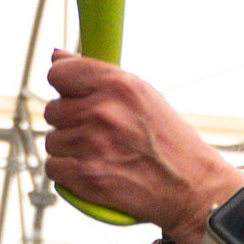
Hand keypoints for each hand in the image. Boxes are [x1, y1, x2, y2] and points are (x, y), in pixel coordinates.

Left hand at [42, 53, 239, 243]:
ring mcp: (93, 145)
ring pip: (52, 141)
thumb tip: (56, 56)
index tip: (74, 97)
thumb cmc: (169, 141)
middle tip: (97, 134)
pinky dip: (66, 173)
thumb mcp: (143, 95)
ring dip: (68, 149)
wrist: (192, 188)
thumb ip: (99, 76)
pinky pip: (53, 168)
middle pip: (52, 110)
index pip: (59, 73)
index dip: (64, 86)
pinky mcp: (86, 177)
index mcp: (119, 85)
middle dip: (69, 122)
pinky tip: (91, 170)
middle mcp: (103, 111)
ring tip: (99, 154)